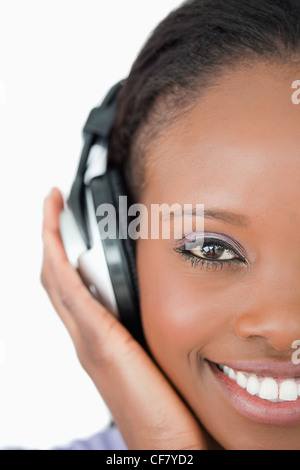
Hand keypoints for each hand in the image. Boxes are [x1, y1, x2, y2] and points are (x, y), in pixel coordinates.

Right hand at [40, 188, 207, 449]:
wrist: (167, 445)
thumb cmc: (166, 406)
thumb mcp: (156, 352)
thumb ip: (146, 325)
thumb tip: (156, 296)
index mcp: (99, 338)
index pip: (69, 287)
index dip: (60, 251)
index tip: (63, 217)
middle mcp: (86, 336)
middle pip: (54, 278)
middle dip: (48, 237)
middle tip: (51, 203)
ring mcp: (88, 340)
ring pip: (55, 280)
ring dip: (49, 241)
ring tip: (51, 208)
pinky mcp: (99, 343)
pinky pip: (67, 291)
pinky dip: (56, 259)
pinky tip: (56, 235)